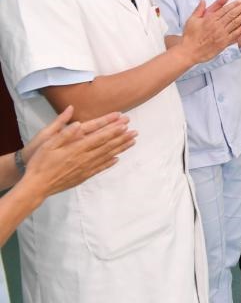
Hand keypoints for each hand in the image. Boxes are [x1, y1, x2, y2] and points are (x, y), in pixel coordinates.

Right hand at [20, 106, 135, 198]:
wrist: (36, 186)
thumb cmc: (40, 163)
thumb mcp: (48, 144)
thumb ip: (64, 134)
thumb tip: (77, 123)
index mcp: (76, 148)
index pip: (99, 137)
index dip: (113, 131)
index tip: (125, 124)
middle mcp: (84, 158)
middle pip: (107, 146)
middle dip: (122, 138)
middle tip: (135, 132)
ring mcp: (85, 168)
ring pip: (107, 156)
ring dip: (120, 148)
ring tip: (132, 142)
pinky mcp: (83, 176)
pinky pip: (100, 168)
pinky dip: (110, 162)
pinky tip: (117, 159)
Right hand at [177, 0, 240, 63]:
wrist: (189, 51)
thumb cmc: (189, 35)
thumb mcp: (192, 20)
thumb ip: (199, 9)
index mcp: (210, 19)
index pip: (225, 10)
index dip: (234, 5)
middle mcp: (217, 26)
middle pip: (232, 15)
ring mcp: (221, 35)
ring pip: (235, 24)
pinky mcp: (223, 43)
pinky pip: (235, 35)